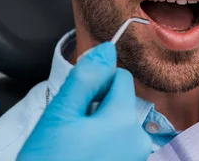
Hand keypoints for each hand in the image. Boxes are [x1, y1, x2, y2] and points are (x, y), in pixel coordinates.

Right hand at [18, 42, 151, 160]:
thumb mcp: (59, 116)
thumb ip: (84, 79)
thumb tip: (106, 49)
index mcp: (123, 120)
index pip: (120, 77)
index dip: (95, 83)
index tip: (76, 102)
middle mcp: (139, 141)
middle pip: (122, 102)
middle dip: (99, 107)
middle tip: (70, 129)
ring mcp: (137, 159)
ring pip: (121, 126)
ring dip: (102, 129)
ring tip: (75, 148)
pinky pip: (122, 147)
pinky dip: (107, 148)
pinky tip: (85, 157)